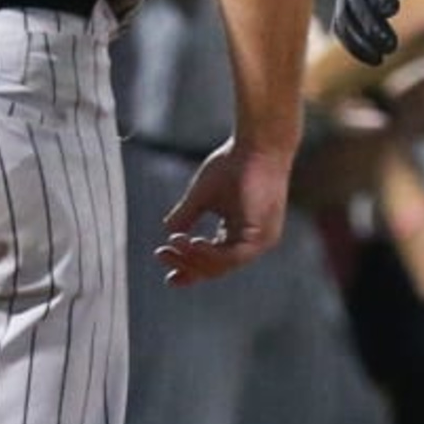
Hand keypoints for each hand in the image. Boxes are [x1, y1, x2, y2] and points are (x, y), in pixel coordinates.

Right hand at [158, 135, 293, 285]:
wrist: (256, 144)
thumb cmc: (234, 163)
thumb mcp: (202, 195)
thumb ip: (188, 214)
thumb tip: (168, 229)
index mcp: (238, 233)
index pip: (213, 261)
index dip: (190, 271)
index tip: (168, 279)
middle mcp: (251, 242)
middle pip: (215, 268)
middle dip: (185, 264)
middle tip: (160, 253)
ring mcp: (260, 241)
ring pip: (223, 265)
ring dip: (194, 258)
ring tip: (173, 243)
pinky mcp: (263, 235)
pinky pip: (233, 255)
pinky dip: (211, 253)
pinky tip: (193, 243)